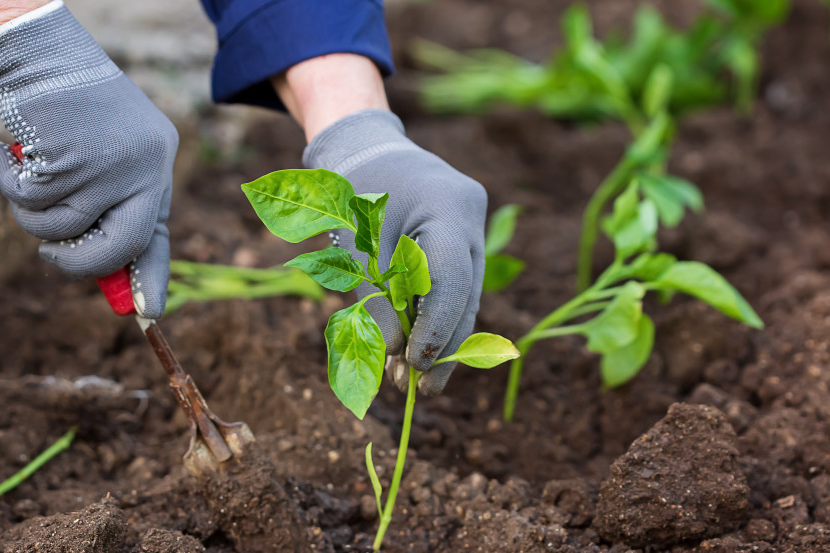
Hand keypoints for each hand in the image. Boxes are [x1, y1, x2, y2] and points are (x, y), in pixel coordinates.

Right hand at [0, 2, 176, 317]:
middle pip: (121, 246)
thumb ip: (105, 205)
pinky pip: (31, 202)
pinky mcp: (74, 159)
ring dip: (31, 212)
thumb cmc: (67, 109)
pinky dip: (9, 180)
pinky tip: (8, 150)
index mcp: (158, 165)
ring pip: (63, 228)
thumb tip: (105, 273)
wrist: (39, 50)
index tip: (150, 313)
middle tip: (50, 256)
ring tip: (22, 171)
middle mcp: (148, 167)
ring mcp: (114, 164)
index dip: (150, 275)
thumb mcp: (100, 155)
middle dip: (79, 265)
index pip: (158, 232)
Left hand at [304, 109, 486, 394]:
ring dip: (440, 340)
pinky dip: (435, 318)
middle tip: (420, 390)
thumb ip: (379, 301)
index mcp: (447, 205)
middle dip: (442, 346)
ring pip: (464, 297)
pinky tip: (416, 352)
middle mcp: (471, 217)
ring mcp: (473, 227)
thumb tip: (395, 359)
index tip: (416, 367)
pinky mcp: (466, 240)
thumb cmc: (356, 193)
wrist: (368, 151)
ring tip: (413, 381)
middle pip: (466, 296)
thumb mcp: (358, 248)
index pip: (452, 281)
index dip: (436, 329)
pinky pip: (456, 287)